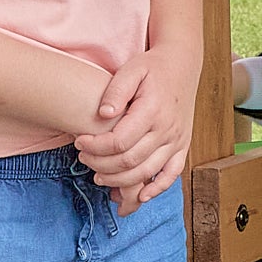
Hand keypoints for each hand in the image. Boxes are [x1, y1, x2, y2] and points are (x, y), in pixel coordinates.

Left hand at [75, 43, 200, 215]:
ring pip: (146, 172)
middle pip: (130, 161)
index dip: (95, 147)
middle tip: (83, 158)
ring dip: (119, 180)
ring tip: (98, 175)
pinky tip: (140, 196)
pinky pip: (172, 174)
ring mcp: (177, 140)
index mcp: (152, 110)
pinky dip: (157, 189)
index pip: (120, 141)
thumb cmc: (152, 68)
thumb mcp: (132, 69)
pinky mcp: (182, 146)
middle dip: (101, 165)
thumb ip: (116, 90)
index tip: (79, 141)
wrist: (182, 66)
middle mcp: (167, 129)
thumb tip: (103, 114)